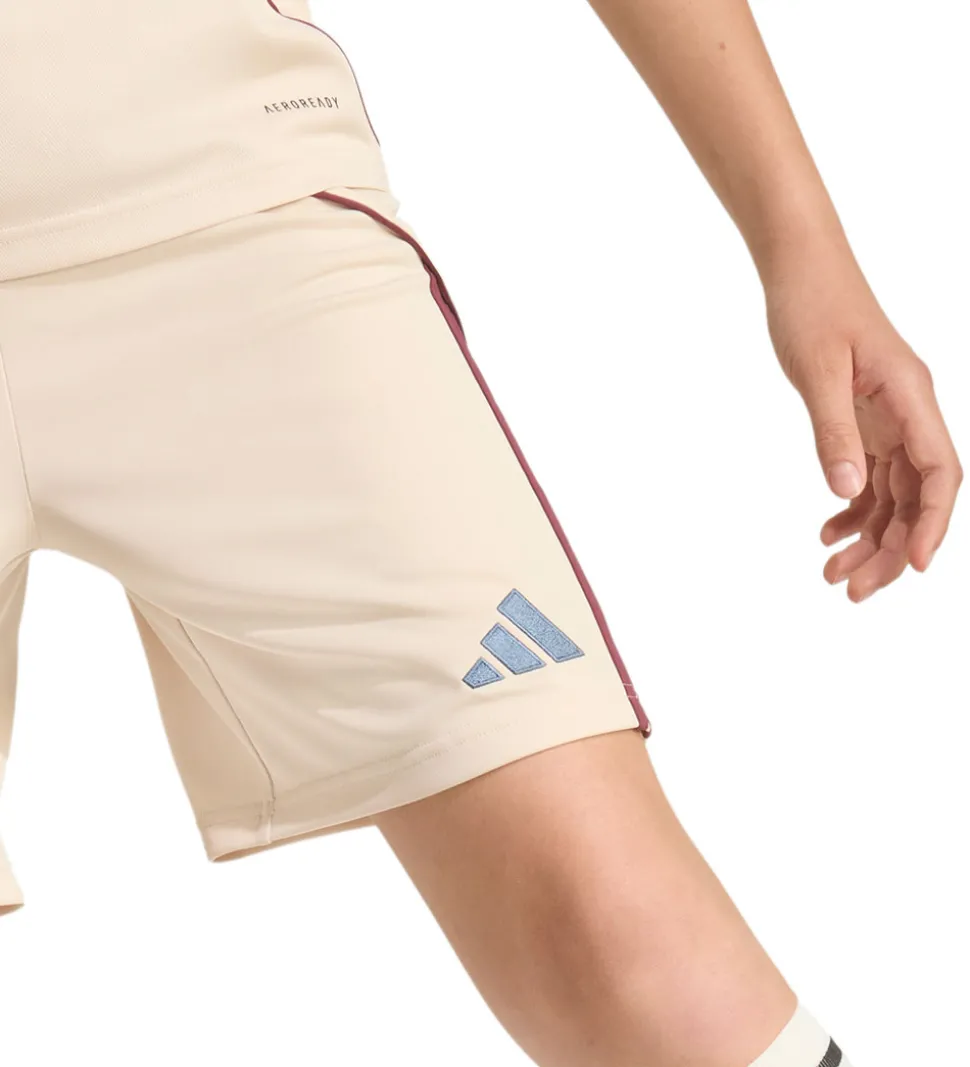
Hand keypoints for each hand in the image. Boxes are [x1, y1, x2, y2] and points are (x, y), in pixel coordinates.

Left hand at [765, 252, 962, 601]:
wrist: (799, 267)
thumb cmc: (811, 305)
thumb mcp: (817, 371)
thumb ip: (832, 431)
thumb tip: (846, 492)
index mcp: (911, 396)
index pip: (938, 473)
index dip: (931, 524)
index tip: (913, 567)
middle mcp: (908, 411)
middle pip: (916, 495)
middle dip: (891, 547)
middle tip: (852, 589)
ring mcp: (888, 417)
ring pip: (892, 493)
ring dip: (869, 537)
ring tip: (833, 574)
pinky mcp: (865, 418)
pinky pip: (869, 475)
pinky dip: (853, 509)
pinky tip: (828, 533)